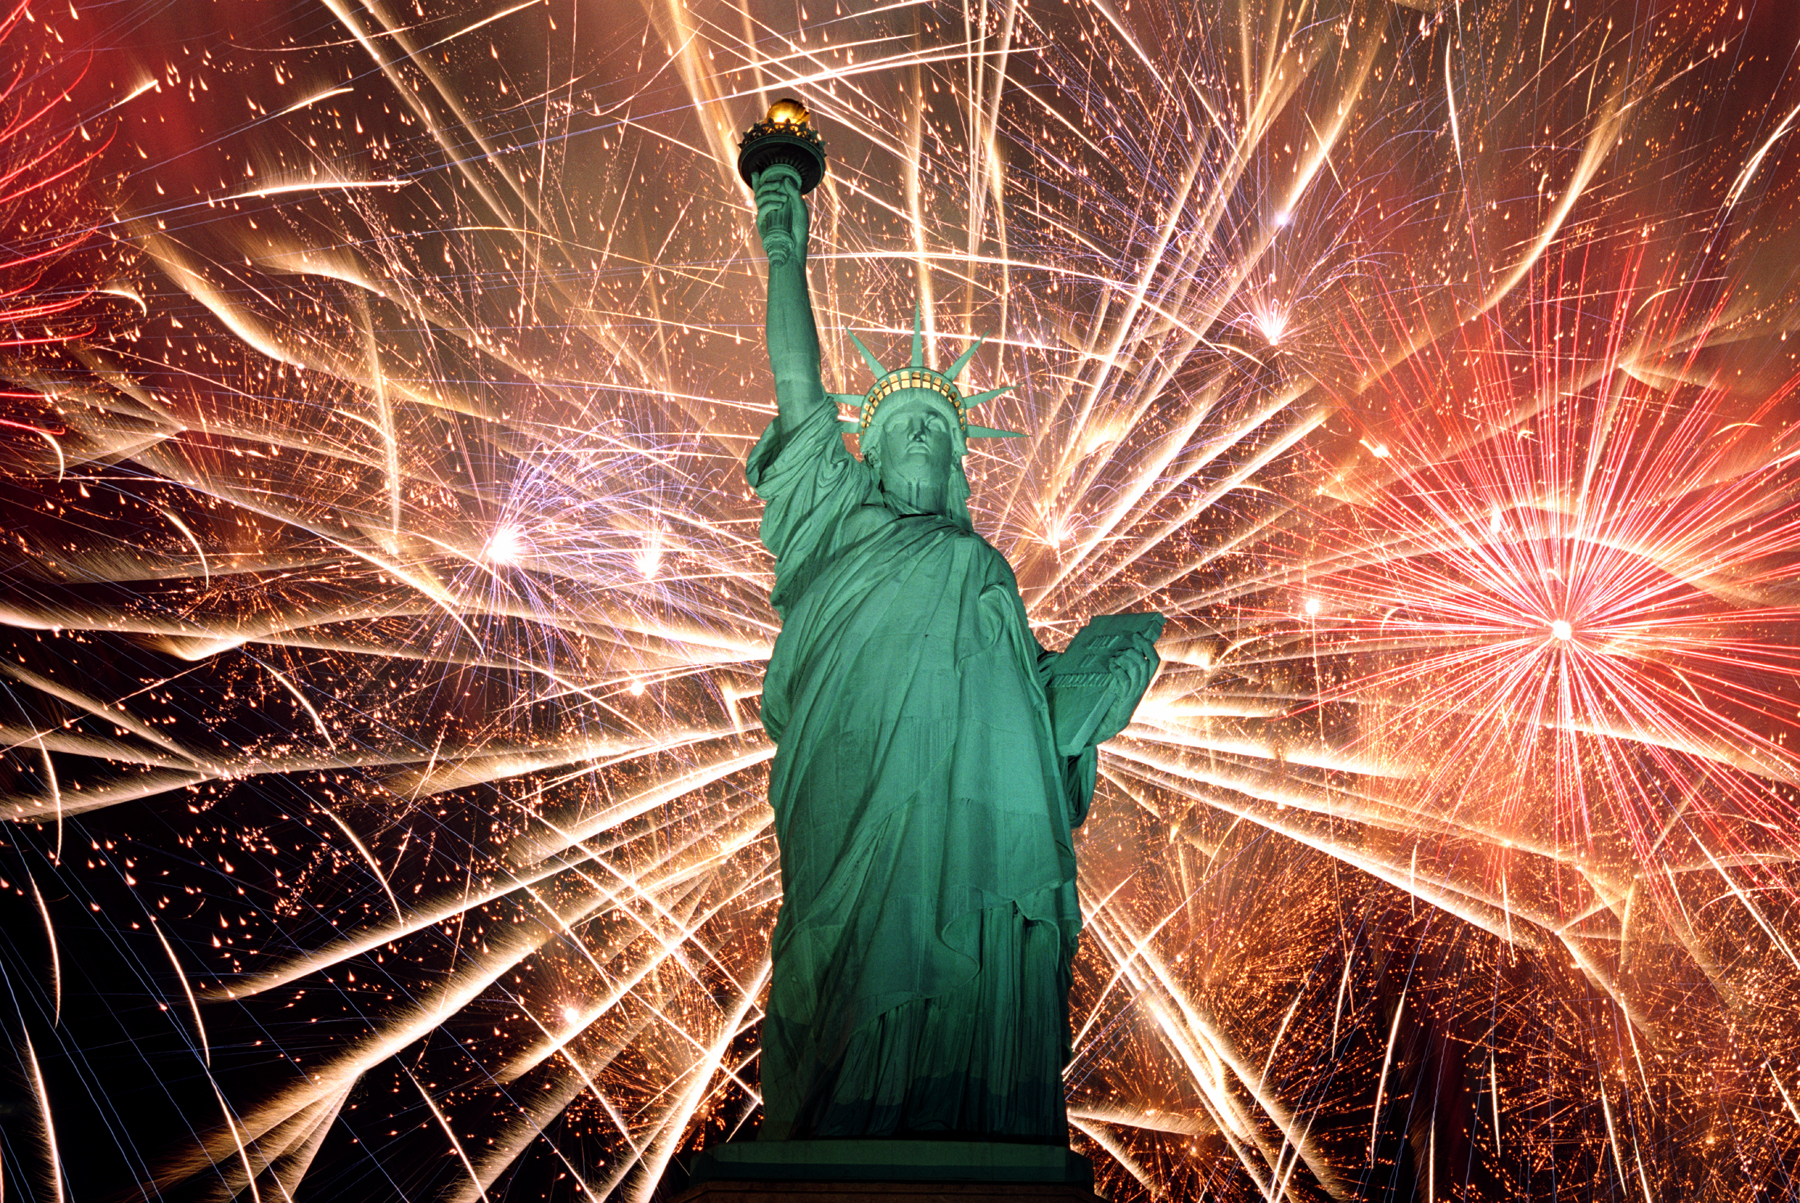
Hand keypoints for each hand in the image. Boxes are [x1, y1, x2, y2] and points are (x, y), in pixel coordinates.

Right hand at [754, 165, 807, 268]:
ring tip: (783, 198)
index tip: (755, 171)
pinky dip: (770, 204)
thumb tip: (786, 179)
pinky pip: (762, 210)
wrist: (795, 249)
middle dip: (767, 184)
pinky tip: (779, 204)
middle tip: (778, 184)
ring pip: (759, 198)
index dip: (757, 181)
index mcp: (775, 204)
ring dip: (770, 194)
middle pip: (760, 191)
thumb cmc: (799, 231)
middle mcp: (767, 209)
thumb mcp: (800, 209)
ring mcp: (764, 216)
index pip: (763, 190)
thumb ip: (794, 193)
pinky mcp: (762, 225)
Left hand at [1091, 630, 1158, 744]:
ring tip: (1114, 659)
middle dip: (1131, 652)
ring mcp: (1134, 690)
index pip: (1154, 660)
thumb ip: (1128, 669)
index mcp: (1145, 679)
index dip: (1147, 646)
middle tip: (1119, 652)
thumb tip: (1122, 650)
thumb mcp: (1126, 682)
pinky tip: (1111, 666)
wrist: (1113, 721)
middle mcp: (1143, 684)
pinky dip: (1117, 669)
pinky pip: (1124, 678)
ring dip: (1123, 659)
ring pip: (1136, 668)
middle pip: (1144, 662)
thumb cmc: (1116, 698)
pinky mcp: (1124, 695)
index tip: (1137, 636)